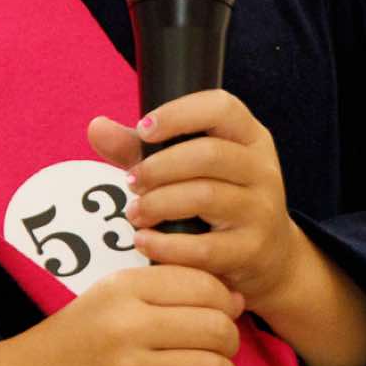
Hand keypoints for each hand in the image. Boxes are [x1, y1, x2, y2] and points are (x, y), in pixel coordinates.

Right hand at [0, 264, 241, 365]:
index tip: (222, 310)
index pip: (203, 284)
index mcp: (122, 289)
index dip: (225, 299)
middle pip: (216, 327)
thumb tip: (234, 299)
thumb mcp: (111, 294)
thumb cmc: (78, 337)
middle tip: (219, 347)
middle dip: (229, 339)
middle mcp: (126, 328)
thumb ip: (167, 286)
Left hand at [88, 90, 308, 312]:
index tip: (144, 130)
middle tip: (131, 181)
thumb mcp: (191, 167)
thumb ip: (141, 148)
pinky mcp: (252, 250)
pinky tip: (144, 241)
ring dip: (159, 203)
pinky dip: (167, 245)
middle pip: (208, 154)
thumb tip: (96, 127)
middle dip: (159, 166)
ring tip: (135, 212)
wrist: (269, 258)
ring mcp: (261, 210)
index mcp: (249, 136)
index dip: (179, 113)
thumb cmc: (219, 201)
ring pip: (206, 196)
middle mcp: (262, 169)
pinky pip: (205, 247)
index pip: (222, 107)